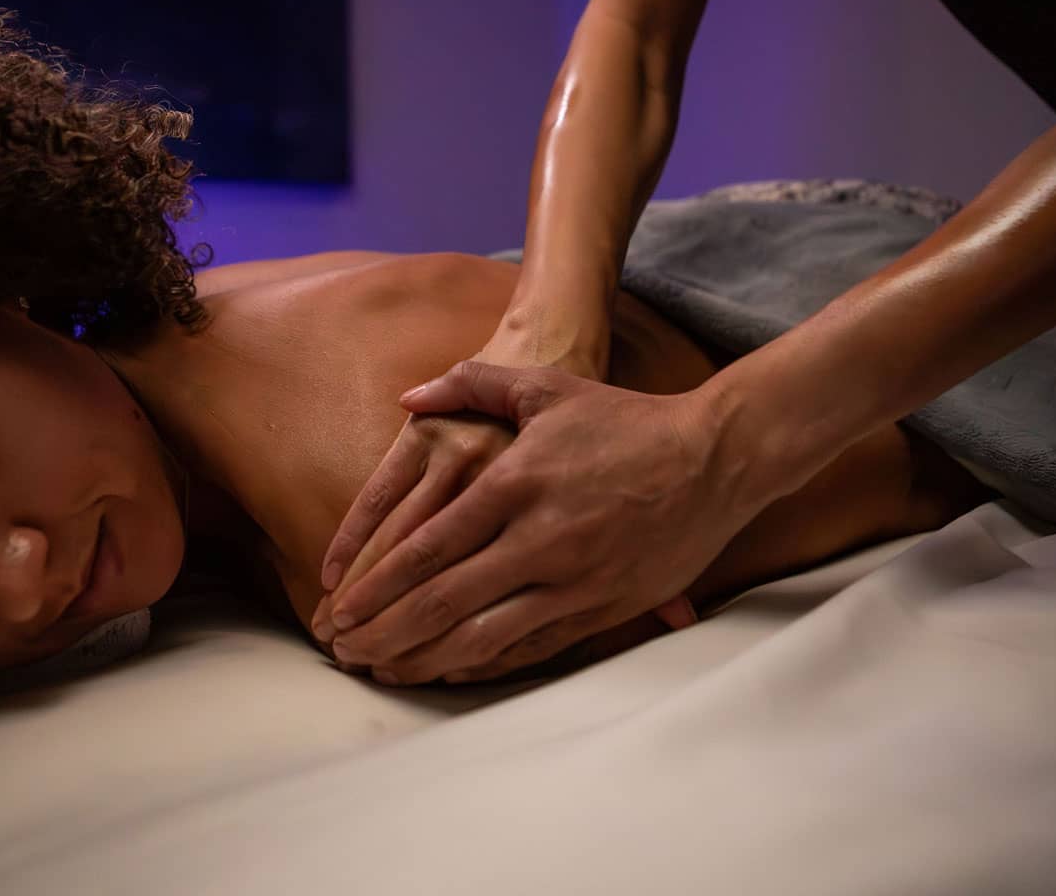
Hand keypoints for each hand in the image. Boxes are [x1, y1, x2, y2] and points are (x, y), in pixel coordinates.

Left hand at [316, 360, 739, 684]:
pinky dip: (483, 665)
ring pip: (484, 636)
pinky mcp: (602, 608)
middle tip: (342, 649)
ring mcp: (573, 580)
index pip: (430, 547)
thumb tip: (410, 397)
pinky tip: (447, 673)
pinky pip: (532, 648)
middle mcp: (539, 539)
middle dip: (384, 631)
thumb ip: (472, 382)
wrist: (715, 458)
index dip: (378, 585)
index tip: (339, 607)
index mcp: (516, 484)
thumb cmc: (624, 420)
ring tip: (382, 670)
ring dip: (424, 658)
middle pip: (444, 601)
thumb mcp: (546, 386)